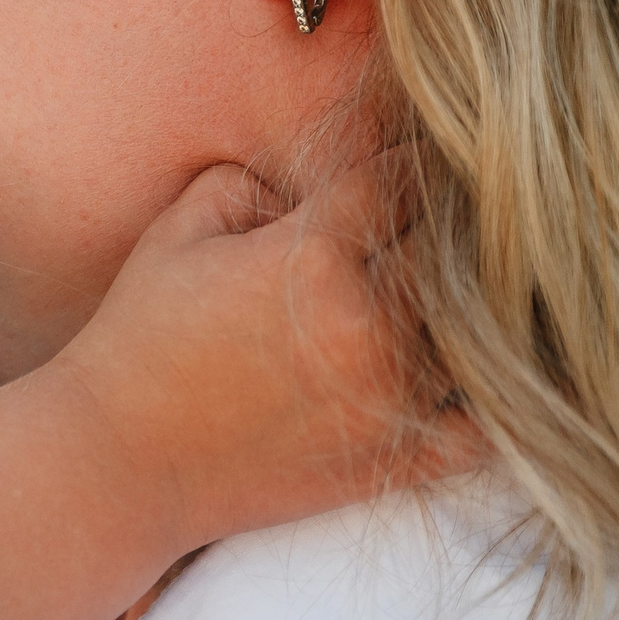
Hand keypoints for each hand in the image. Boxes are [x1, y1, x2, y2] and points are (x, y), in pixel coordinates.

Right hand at [50, 152, 472, 550]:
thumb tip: (299, 182)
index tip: (408, 155)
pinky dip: (499, 395)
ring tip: (483, 285)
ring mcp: (392, 394)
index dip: (404, 159)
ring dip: (486, 303)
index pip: (398, 178)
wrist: (119, 464)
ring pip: (488, 328)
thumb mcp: (173, 237)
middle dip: (453, 224)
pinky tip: (489, 370)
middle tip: (457, 215)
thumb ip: (242, 184)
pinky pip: (490, 424)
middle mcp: (367, 321)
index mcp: (311, 255)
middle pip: (458, 246)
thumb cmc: (137, 343)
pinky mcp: (400, 456)